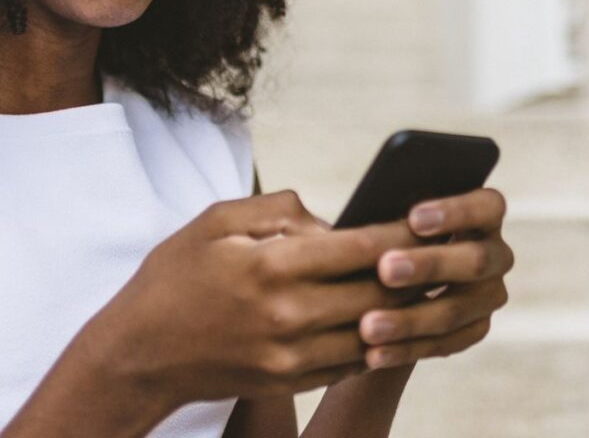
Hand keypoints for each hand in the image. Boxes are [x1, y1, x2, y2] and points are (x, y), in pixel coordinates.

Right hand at [88, 190, 425, 406]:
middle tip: (448, 249)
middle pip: (376, 292)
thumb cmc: (175, 276)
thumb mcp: (216, 221)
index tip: (432, 217)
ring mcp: (291, 355)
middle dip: (415, 270)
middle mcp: (288, 315)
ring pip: (371, 331)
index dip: (402, 231)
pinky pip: (350, 361)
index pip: (359, 247)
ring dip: (405, 309)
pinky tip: (394, 320)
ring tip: (432, 284)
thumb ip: (278, 208)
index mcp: (272, 267)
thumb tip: (331, 219)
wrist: (140, 354)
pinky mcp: (290, 380)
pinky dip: (377, 340)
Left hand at [356, 187, 513, 369]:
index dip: (456, 212)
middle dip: (429, 266)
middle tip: (385, 270)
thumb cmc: (390, 232)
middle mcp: (496, 254)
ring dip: (409, 319)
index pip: (487, 207)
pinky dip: (404, 348)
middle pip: (474, 261)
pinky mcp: (475, 330)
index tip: (413, 218)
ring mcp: (489, 295)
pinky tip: (372, 353)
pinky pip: (442, 344)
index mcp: (484, 213)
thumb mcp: (392, 217)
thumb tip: (367, 223)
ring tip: (367, 326)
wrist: (389, 278)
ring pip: (454, 310)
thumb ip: (393, 217)